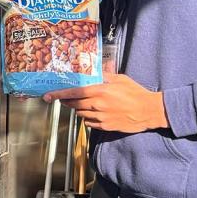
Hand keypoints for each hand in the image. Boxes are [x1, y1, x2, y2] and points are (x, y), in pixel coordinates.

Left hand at [44, 72, 168, 132]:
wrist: (148, 111)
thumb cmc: (136, 93)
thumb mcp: (120, 79)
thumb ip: (104, 76)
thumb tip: (94, 71)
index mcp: (100, 91)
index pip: (73, 93)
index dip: (58, 95)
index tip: (47, 96)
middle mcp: (98, 105)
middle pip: (74, 105)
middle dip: (67, 102)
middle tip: (65, 98)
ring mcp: (101, 117)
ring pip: (80, 114)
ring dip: (79, 109)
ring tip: (87, 104)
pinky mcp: (105, 126)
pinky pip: (89, 123)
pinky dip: (88, 118)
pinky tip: (95, 113)